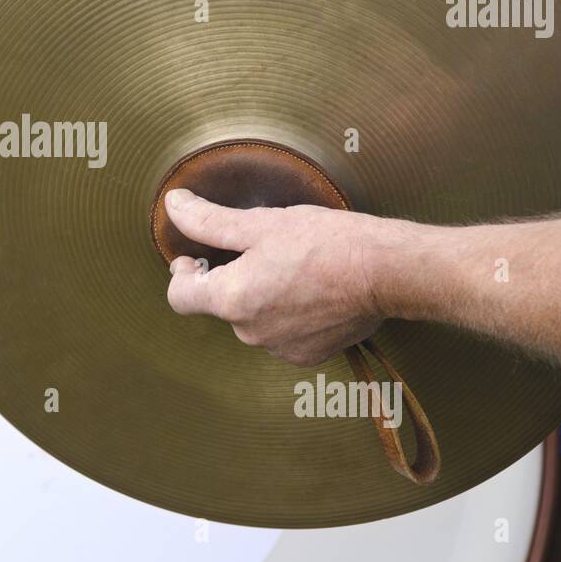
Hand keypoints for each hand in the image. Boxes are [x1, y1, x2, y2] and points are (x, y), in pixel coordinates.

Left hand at [164, 188, 387, 365]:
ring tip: (292, 268)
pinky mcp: (308, 355)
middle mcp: (250, 332)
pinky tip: (311, 290)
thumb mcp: (261, 223)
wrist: (385, 272)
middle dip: (231, 279)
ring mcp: (279, 348)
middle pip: (221, 305)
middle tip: (258, 251)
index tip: (195, 258)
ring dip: (261, 297)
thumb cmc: (326, 243)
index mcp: (232, 299)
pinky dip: (288, 314)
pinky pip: (282, 333)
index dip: (183, 275)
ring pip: (253, 319)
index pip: (180, 298)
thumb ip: (210, 220)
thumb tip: (174, 206)